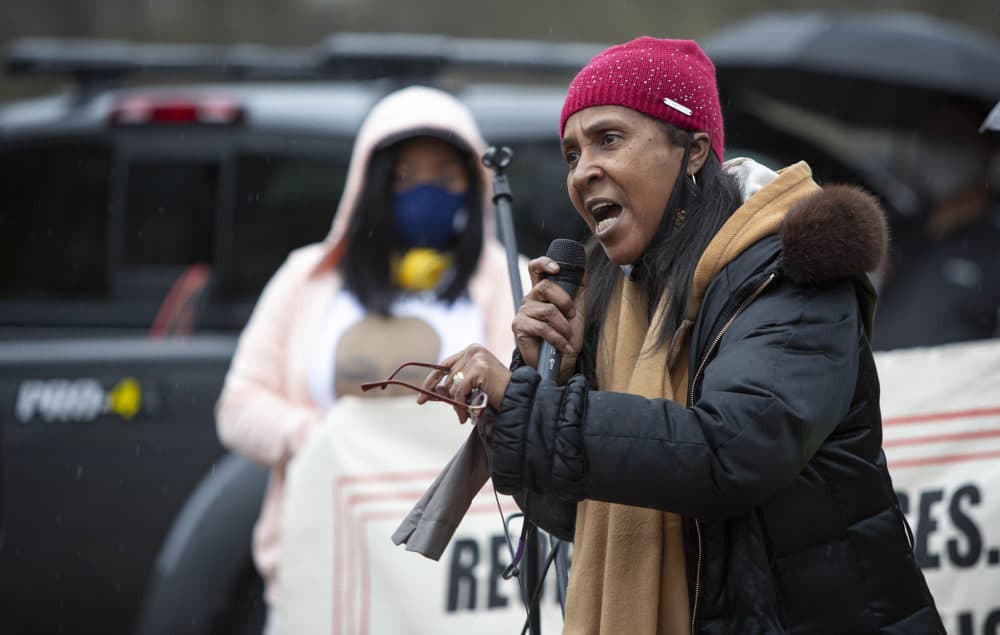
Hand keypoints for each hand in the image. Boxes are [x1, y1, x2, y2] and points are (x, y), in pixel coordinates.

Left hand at [417, 345, 511, 422]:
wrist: (518, 399)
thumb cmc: (497, 395)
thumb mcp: (471, 389)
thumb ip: (451, 388)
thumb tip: (427, 394)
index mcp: (472, 350)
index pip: (443, 365)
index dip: (431, 381)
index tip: (421, 397)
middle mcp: (473, 349)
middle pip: (446, 375)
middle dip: (445, 395)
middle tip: (445, 408)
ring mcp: (477, 357)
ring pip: (452, 384)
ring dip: (457, 403)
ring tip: (467, 412)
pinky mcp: (479, 367)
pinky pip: (459, 390)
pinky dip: (461, 405)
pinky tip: (469, 413)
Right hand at [512, 256, 586, 382]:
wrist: (561, 364)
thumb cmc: (567, 337)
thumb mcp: (577, 310)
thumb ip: (578, 289)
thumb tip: (582, 267)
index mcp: (542, 292)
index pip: (536, 268)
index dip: (545, 263)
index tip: (558, 269)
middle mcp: (530, 299)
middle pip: (545, 286)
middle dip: (565, 301)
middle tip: (572, 316)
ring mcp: (523, 313)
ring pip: (547, 310)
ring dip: (564, 326)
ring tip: (567, 337)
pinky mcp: (519, 327)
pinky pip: (542, 327)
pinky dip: (558, 339)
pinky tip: (563, 346)